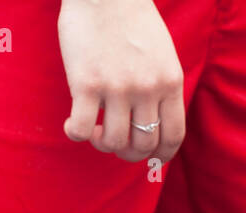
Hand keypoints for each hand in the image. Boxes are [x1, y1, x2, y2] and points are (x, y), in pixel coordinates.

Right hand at [58, 0, 186, 161]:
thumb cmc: (131, 20)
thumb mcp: (163, 54)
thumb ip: (162, 86)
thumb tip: (153, 122)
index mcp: (170, 82)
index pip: (173, 135)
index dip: (162, 155)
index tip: (150, 159)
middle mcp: (147, 89)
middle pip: (144, 144)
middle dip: (129, 153)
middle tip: (115, 142)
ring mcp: (117, 88)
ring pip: (114, 141)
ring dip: (103, 144)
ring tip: (94, 132)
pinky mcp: (86, 83)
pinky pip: (81, 128)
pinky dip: (76, 135)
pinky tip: (72, 127)